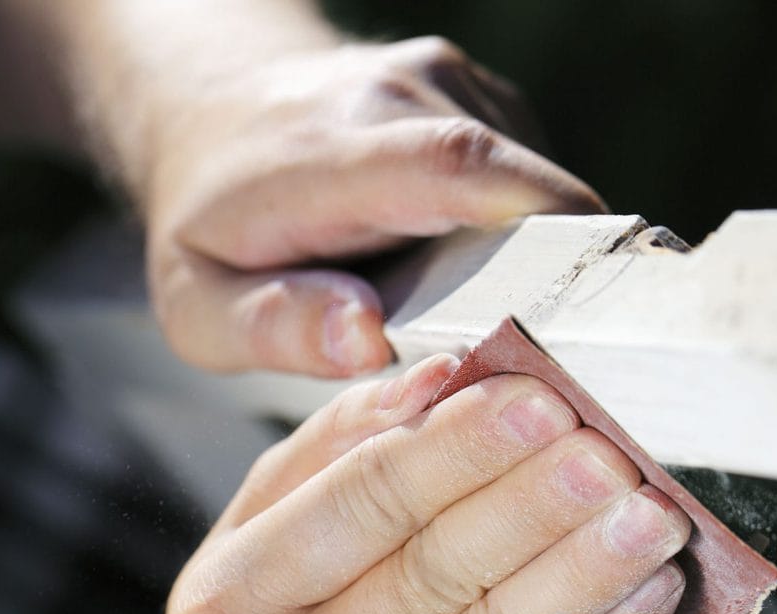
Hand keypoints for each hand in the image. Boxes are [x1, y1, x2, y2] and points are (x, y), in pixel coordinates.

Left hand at [142, 37, 604, 377]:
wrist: (213, 114)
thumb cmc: (208, 228)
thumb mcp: (196, 304)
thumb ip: (271, 326)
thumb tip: (365, 338)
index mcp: (327, 155)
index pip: (450, 166)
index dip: (532, 220)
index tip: (579, 294)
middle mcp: (399, 96)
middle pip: (521, 190)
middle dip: (543, 285)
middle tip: (516, 366)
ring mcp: (449, 84)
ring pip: (537, 195)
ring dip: (524, 266)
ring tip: (455, 307)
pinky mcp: (484, 97)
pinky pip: (532, 183)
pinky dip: (517, 239)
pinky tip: (454, 263)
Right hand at [153, 353, 687, 613]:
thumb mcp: (253, 550)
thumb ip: (333, 455)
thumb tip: (437, 379)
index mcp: (226, 608)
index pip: (361, 503)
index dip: (462, 446)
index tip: (538, 398)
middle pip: (436, 573)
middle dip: (539, 501)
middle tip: (610, 449)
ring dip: (589, 572)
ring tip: (650, 516)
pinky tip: (644, 601)